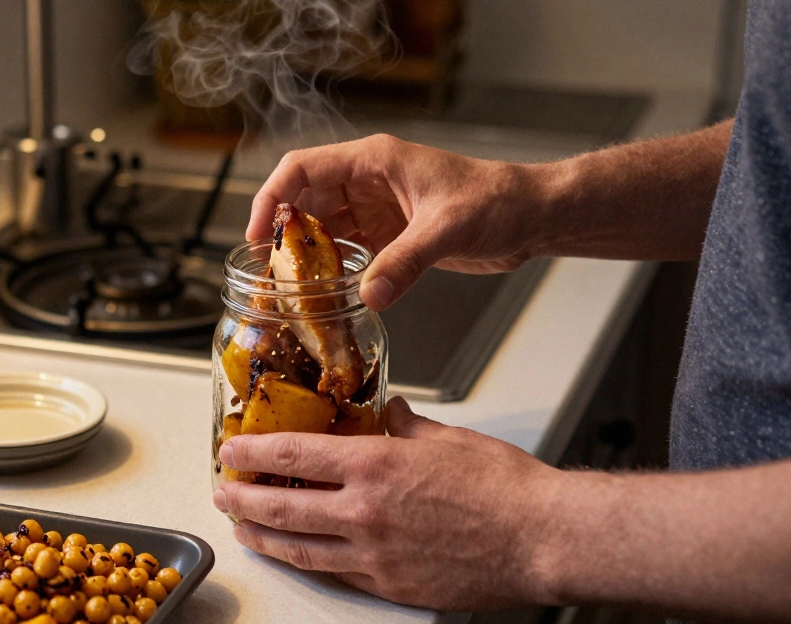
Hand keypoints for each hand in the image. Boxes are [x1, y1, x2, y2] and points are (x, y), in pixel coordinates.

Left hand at [213, 398, 563, 609]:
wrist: (543, 540)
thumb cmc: (506, 489)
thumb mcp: (448, 438)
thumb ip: (405, 426)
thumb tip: (387, 414)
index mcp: (376, 466)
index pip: (293, 454)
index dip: (252, 452)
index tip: (230, 449)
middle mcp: (365, 512)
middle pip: (281, 506)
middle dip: (242, 499)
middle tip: (223, 493)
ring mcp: (374, 554)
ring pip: (299, 548)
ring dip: (263, 538)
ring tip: (244, 531)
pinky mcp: (391, 586)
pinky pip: (336, 574)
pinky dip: (308, 563)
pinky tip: (297, 556)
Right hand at [246, 134, 539, 309]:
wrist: (532, 216)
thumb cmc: (498, 200)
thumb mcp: (448, 228)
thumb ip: (406, 262)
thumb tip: (368, 295)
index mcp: (373, 161)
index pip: (302, 169)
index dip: (271, 198)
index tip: (258, 235)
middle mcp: (368, 182)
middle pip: (304, 201)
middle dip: (284, 235)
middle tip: (271, 274)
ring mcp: (377, 210)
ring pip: (322, 229)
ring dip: (306, 257)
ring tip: (291, 289)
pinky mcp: (390, 236)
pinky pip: (347, 252)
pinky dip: (332, 271)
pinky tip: (325, 294)